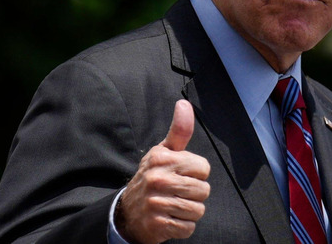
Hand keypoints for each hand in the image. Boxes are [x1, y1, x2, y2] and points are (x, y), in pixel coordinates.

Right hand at [116, 100, 210, 242]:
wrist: (128, 212)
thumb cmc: (154, 176)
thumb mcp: (164, 151)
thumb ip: (179, 130)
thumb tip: (184, 103)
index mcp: (162, 159)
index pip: (204, 168)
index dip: (197, 173)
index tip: (182, 174)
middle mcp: (157, 179)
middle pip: (203, 190)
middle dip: (195, 194)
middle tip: (179, 192)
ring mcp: (156, 203)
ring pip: (198, 210)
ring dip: (190, 212)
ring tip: (175, 206)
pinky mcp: (157, 225)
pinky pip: (188, 228)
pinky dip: (183, 226)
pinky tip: (171, 219)